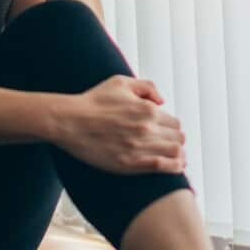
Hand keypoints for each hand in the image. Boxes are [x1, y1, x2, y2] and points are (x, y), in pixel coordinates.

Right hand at [56, 74, 185, 174]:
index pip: (174, 122)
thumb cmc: (93, 101)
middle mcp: (147, 128)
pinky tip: (177, 167)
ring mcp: (140, 147)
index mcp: (147, 109)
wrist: (70, 121)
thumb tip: (162, 102)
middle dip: (176, 141)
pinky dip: (174, 167)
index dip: (172, 128)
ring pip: (175, 153)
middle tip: (170, 145)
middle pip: (177, 138)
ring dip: (179, 155)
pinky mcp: (130, 163)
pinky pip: (163, 166)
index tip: (167, 133)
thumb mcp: (121, 82)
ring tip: (178, 159)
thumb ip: (146, 87)